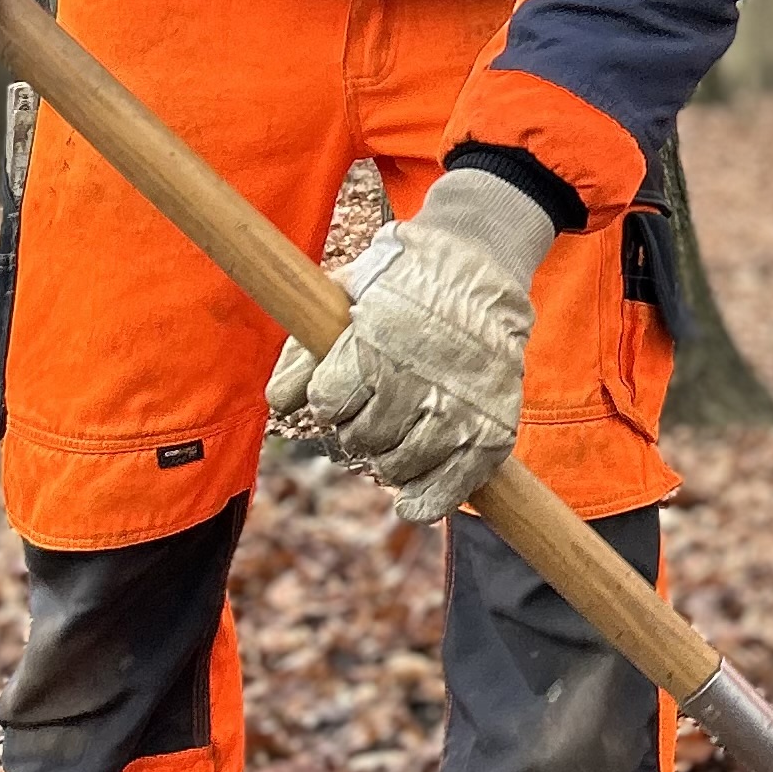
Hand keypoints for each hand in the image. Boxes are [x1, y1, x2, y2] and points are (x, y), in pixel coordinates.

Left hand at [267, 168, 552, 521]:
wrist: (476, 270)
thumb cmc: (398, 286)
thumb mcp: (340, 297)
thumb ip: (303, 351)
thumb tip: (281, 406)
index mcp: (375, 345)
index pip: (327, 405)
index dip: (329, 399)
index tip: (345, 386)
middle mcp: (417, 382)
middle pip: (359, 442)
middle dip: (358, 428)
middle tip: (377, 405)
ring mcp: (458, 411)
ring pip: (395, 469)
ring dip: (388, 457)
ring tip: (401, 428)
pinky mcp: (491, 433)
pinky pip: (445, 492)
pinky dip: (422, 501)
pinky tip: (409, 498)